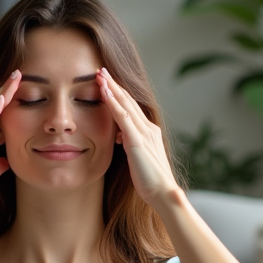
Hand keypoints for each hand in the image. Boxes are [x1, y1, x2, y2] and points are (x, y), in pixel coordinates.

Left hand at [96, 67, 181, 208]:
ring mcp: (144, 132)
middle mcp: (149, 128)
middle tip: (101, 70)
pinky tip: (104, 91)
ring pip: (125, 104)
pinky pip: (123, 116)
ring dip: (111, 87)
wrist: (163, 193)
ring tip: (100, 74)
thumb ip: (129, 145)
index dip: (119, 94)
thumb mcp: (137, 159)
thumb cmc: (150, 182)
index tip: (107, 83)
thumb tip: (120, 138)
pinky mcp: (137, 140)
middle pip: (128, 100)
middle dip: (114, 84)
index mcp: (149, 132)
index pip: (132, 108)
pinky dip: (113, 102)